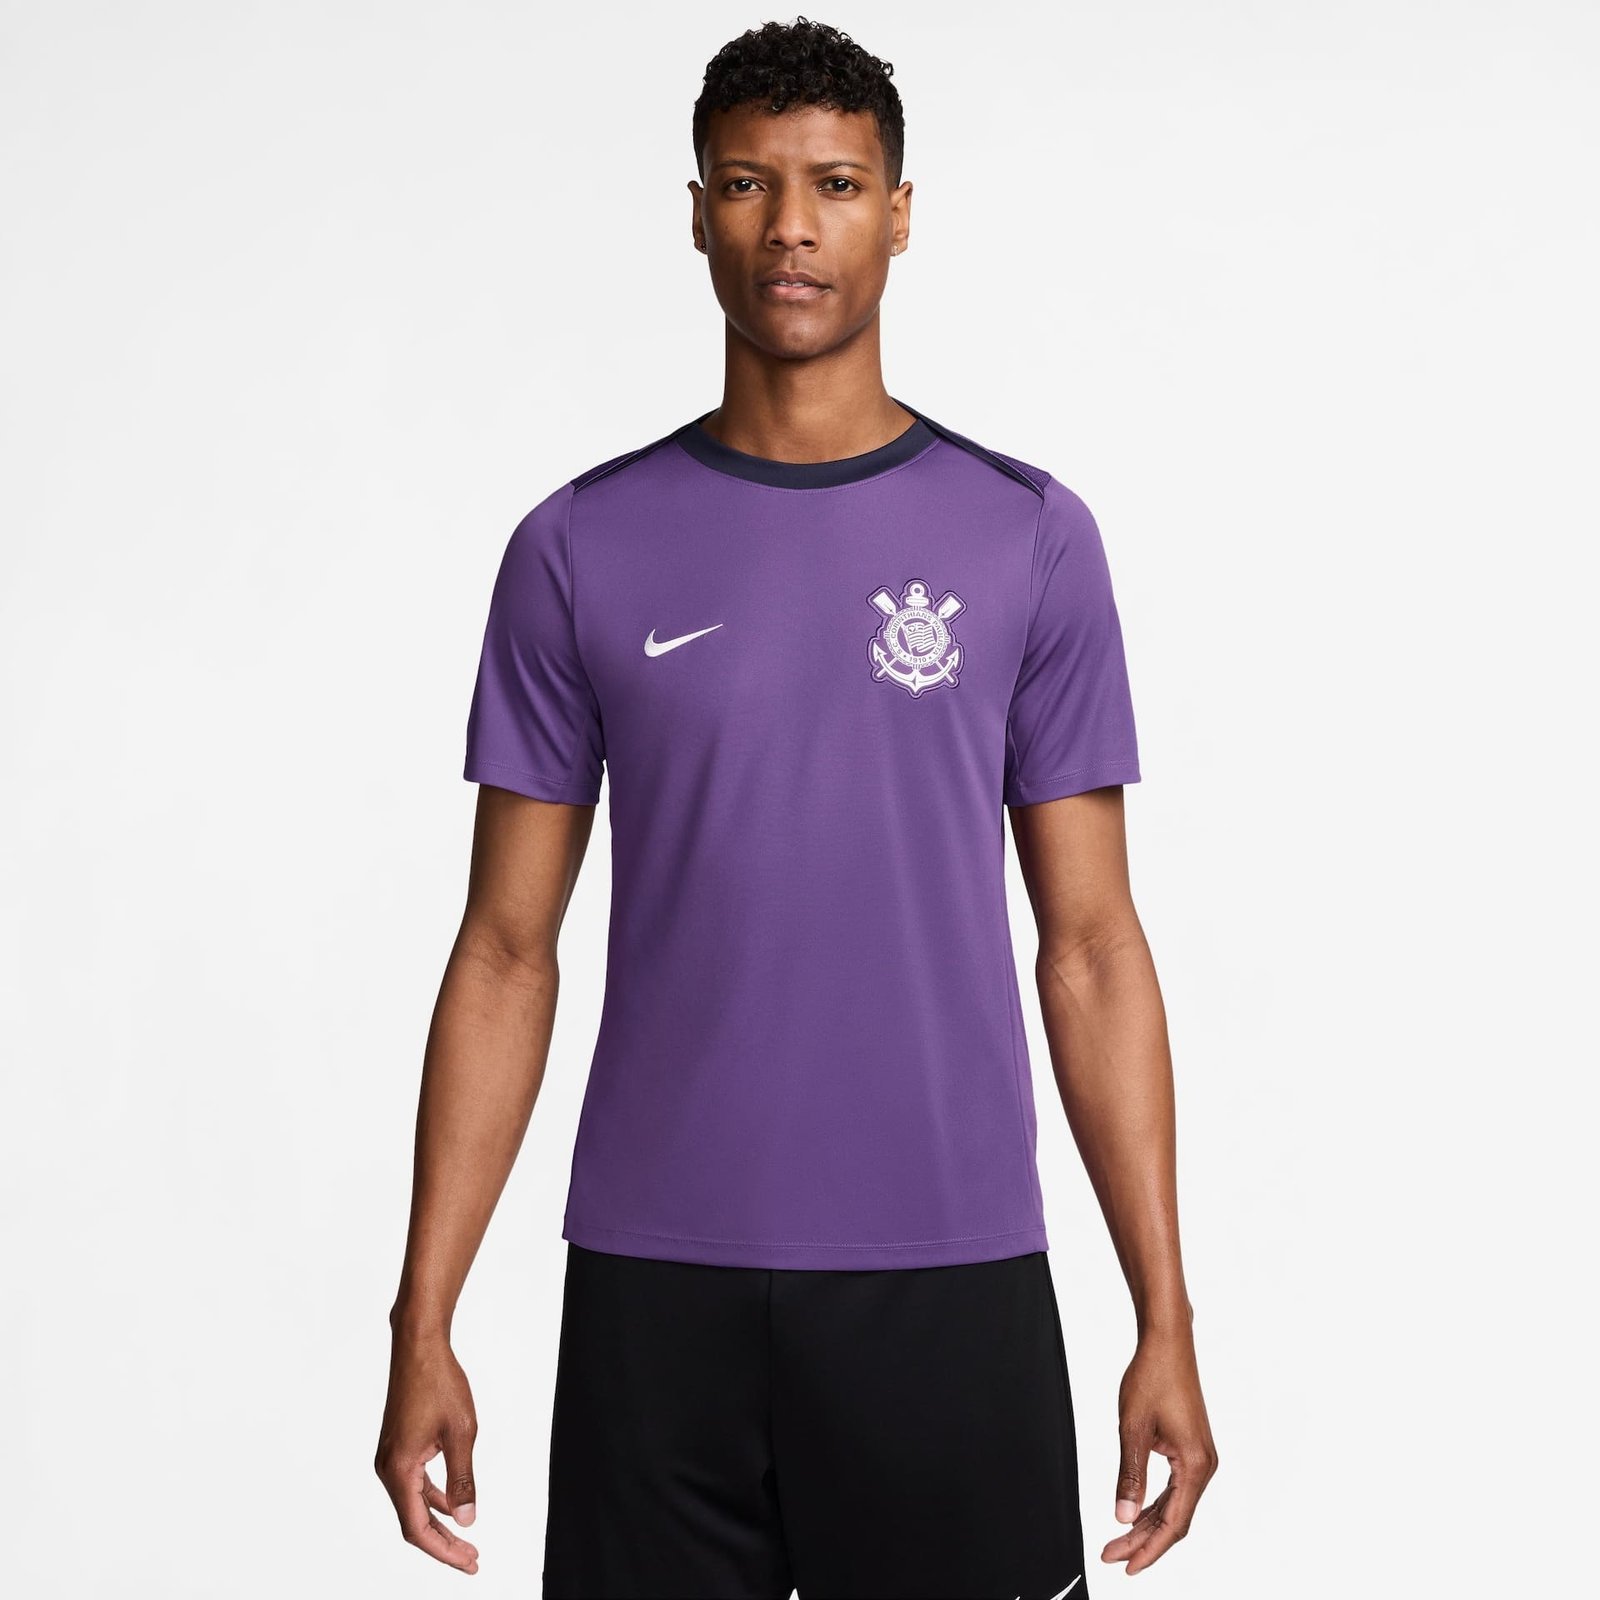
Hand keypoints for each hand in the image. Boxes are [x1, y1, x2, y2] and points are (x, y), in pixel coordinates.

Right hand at [374, 1328, 480, 1573]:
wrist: (419, 1346)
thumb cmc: (440, 1382)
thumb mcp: (461, 1433)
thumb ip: (462, 1479)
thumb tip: (466, 1519)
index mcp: (399, 1470)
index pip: (418, 1528)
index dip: (443, 1550)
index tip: (469, 1561)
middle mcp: (388, 1468)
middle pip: (414, 1522)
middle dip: (443, 1543)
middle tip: (472, 1559)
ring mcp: (390, 1457)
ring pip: (413, 1504)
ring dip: (440, 1522)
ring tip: (467, 1540)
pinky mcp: (398, 1446)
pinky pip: (415, 1484)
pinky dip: (434, 1498)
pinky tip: (454, 1503)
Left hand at [1100, 1327, 1217, 1575]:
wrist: (1167, 1343)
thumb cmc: (1152, 1377)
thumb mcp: (1133, 1428)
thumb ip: (1129, 1475)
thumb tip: (1123, 1517)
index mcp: (1195, 1465)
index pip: (1173, 1523)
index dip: (1150, 1549)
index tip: (1127, 1566)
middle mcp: (1204, 1465)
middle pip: (1174, 1519)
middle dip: (1143, 1541)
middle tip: (1111, 1555)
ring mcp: (1200, 1457)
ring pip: (1174, 1505)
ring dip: (1147, 1524)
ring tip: (1117, 1541)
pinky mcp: (1192, 1449)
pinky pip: (1175, 1488)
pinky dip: (1154, 1504)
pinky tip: (1135, 1513)